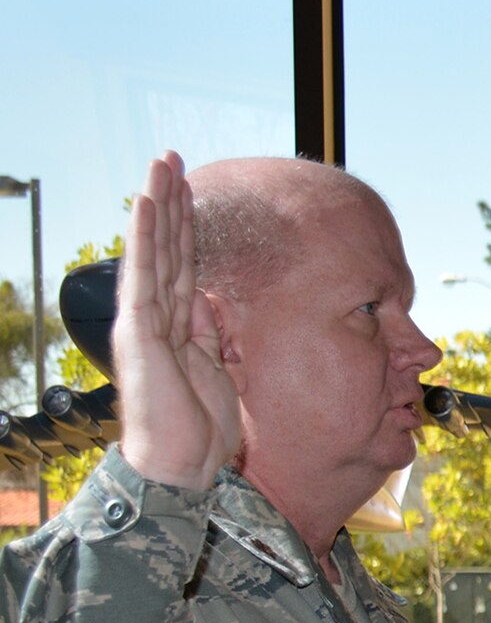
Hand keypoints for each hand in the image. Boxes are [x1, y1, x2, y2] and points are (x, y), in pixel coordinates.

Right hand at [113, 153, 241, 488]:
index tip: (191, 190)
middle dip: (171, 202)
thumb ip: (210, 333)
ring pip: (154, 250)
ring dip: (158, 204)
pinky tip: (148, 203)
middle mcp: (157, 316)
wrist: (180, 464)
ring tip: (161, 164)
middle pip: (167, 247)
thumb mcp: (217, 370)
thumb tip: (208, 298)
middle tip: (172, 158)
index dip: (188, 227)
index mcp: (178, 325)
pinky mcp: (140, 329)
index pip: (184, 264)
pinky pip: (145, 273)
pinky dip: (147, 237)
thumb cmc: (198, 428)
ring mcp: (145, 320)